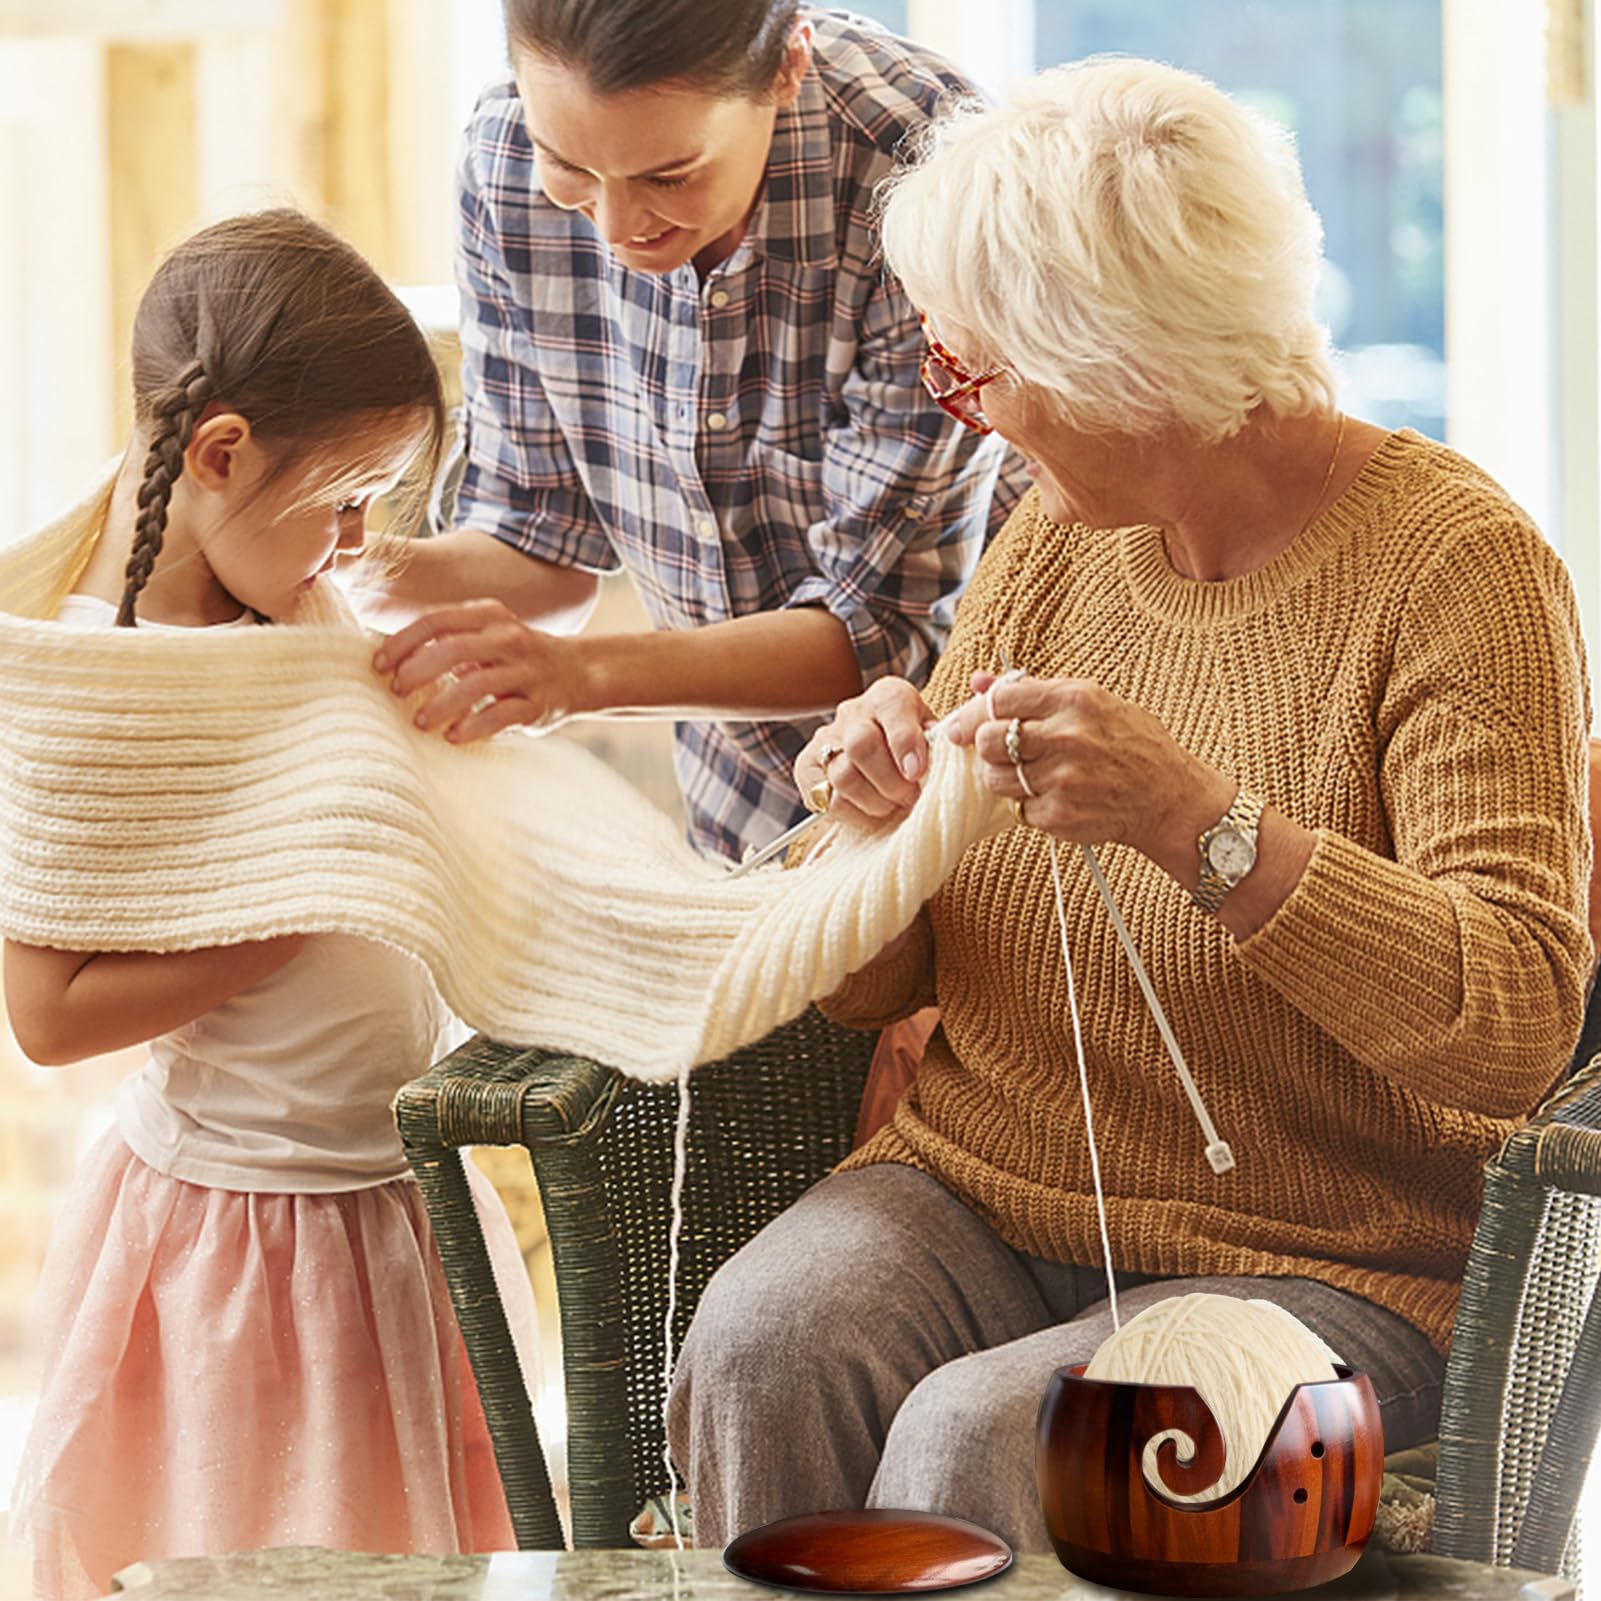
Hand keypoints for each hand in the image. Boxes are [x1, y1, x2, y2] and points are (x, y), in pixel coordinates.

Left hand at [372, 599, 587, 742]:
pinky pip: (501, 715)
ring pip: (476, 684)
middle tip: (395, 692)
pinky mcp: (538, 704)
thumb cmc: (516, 656)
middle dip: (416, 672)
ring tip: (420, 722)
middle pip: (452, 649)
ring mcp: (526, 671)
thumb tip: (389, 659)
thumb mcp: (487, 633)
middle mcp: (509, 638)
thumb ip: (448, 638)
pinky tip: (453, 736)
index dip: (401, 643)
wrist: (579, 672)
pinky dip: (473, 727)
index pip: (436, 621)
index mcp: (489, 615)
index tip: (377, 666)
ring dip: (441, 704)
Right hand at [794, 677, 934, 825]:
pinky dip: (855, 815)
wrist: (884, 759)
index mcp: (887, 696)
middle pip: (861, 743)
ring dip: (874, 801)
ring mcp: (825, 740)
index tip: (917, 771)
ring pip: (843, 775)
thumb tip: (943, 751)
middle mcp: (853, 713)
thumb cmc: (917, 750)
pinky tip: (872, 812)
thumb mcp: (934, 738)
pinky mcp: (807, 769)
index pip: (891, 706)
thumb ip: (939, 741)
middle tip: (909, 798)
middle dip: (890, 780)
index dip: (904, 741)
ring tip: (892, 806)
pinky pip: (828, 800)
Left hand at [944, 670, 1232, 865]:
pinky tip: (1057, 797)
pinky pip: (1019, 809)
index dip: (977, 712)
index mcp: (1075, 699)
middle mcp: (1068, 737)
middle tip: (1004, 753)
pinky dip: (1029, 806)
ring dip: (1005, 779)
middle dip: (988, 748)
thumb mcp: (1091, 702)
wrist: (1169, 798)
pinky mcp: (1061, 816)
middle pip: (988, 740)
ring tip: (1034, 776)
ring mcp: (1064, 779)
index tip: (966, 725)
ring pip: (995, 779)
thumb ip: (1032, 692)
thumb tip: (978, 681)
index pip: (1000, 699)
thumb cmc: (1130, 744)